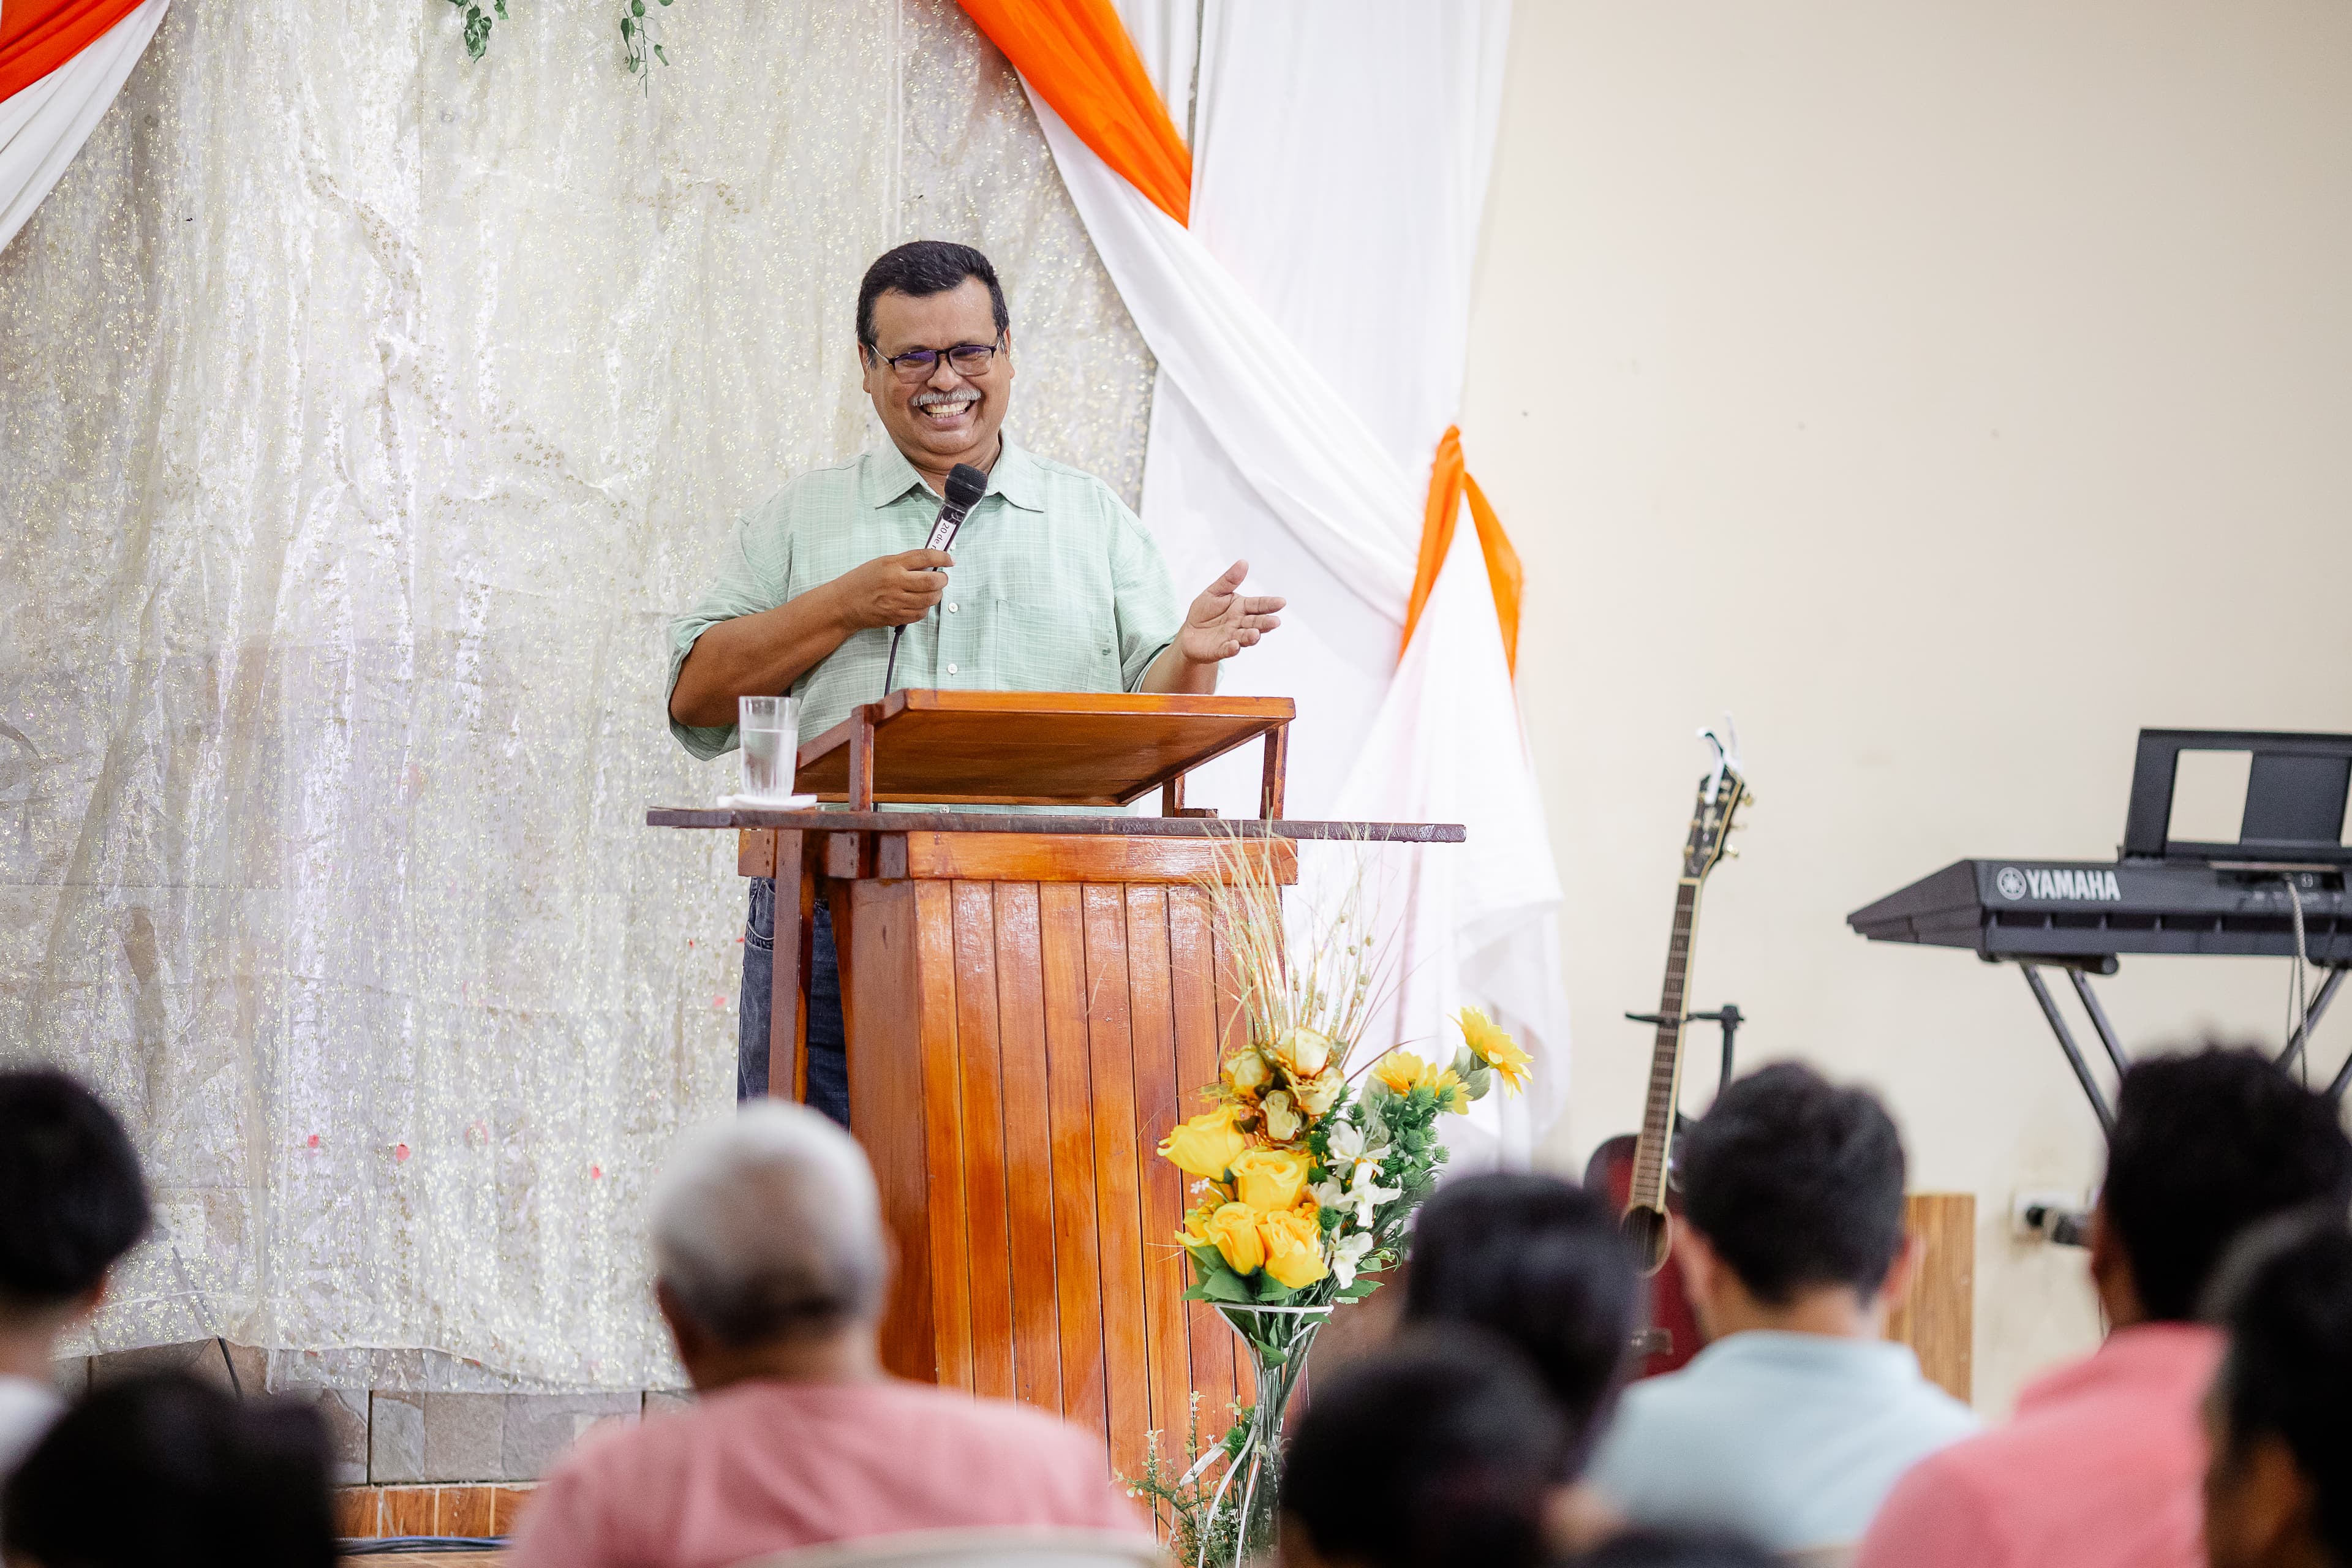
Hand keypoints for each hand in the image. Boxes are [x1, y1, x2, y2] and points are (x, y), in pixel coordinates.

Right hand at [830, 549, 952, 630]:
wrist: (843, 604)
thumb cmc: (861, 581)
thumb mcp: (882, 563)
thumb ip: (905, 563)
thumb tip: (930, 564)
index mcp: (891, 565)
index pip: (924, 557)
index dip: (942, 557)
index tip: (949, 560)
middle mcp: (895, 583)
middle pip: (931, 581)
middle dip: (943, 580)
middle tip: (942, 578)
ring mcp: (895, 602)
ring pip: (929, 600)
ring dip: (936, 595)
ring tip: (933, 591)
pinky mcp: (895, 617)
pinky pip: (919, 614)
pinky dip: (925, 608)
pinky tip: (920, 603)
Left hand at [1176, 559, 1283, 664]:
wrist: (1190, 634)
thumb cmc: (1205, 612)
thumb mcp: (1215, 592)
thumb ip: (1229, 580)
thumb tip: (1243, 562)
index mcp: (1241, 607)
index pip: (1258, 605)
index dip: (1270, 604)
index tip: (1282, 602)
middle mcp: (1240, 623)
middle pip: (1256, 622)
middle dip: (1265, 623)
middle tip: (1275, 622)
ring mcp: (1232, 637)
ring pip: (1245, 637)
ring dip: (1251, 636)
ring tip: (1256, 634)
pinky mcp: (1220, 649)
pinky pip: (1227, 650)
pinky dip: (1232, 649)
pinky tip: (1234, 646)